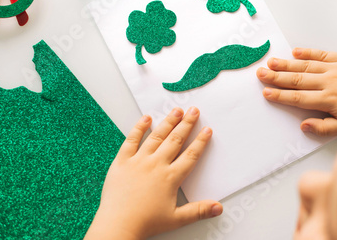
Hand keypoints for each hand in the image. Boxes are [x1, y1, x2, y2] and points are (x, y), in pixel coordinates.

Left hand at [85, 107, 222, 239]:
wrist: (118, 225)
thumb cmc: (145, 223)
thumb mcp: (176, 219)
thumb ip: (199, 210)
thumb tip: (218, 208)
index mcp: (171, 177)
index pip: (191, 155)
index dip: (201, 141)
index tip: (207, 130)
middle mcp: (156, 164)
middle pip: (176, 140)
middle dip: (187, 124)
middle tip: (194, 111)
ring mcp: (139, 160)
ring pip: (157, 136)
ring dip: (168, 122)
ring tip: (176, 111)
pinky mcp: (122, 161)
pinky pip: (131, 140)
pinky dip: (139, 128)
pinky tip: (146, 118)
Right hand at [257, 48, 336, 135]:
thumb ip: (325, 128)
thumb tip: (303, 126)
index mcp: (329, 100)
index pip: (298, 98)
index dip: (280, 95)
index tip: (266, 92)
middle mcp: (330, 82)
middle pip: (297, 80)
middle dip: (277, 77)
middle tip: (260, 73)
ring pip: (306, 66)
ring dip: (287, 64)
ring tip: (271, 62)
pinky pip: (323, 55)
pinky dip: (308, 53)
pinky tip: (295, 52)